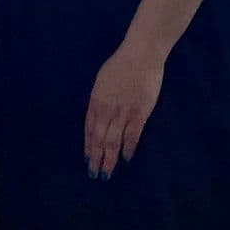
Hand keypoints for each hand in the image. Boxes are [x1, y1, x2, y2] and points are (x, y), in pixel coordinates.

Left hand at [84, 40, 164, 178]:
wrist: (141, 54)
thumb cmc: (121, 64)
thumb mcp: (103, 80)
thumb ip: (100, 98)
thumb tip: (98, 114)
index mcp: (96, 100)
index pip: (89, 128)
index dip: (88, 145)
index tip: (87, 158)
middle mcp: (107, 110)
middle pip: (99, 139)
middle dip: (96, 158)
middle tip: (94, 174)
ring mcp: (123, 113)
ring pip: (113, 142)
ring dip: (109, 159)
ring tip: (107, 173)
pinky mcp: (139, 114)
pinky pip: (132, 136)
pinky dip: (128, 149)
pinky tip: (126, 158)